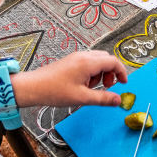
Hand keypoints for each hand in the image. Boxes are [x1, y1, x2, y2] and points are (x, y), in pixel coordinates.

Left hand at [12, 50, 127, 107]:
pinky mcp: (71, 61)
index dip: (121, 72)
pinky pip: (88, 63)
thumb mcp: (82, 98)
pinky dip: (92, 73)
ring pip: (97, 61)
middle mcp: (83, 56)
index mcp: (88, 63)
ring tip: (92, 88)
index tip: (123, 83)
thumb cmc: (54, 91)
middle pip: (106, 59)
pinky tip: (84, 85)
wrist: (33, 87)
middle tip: (107, 87)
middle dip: (111, 73)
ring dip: (101, 73)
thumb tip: (118, 100)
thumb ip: (103, 98)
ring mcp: (76, 57)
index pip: (113, 62)